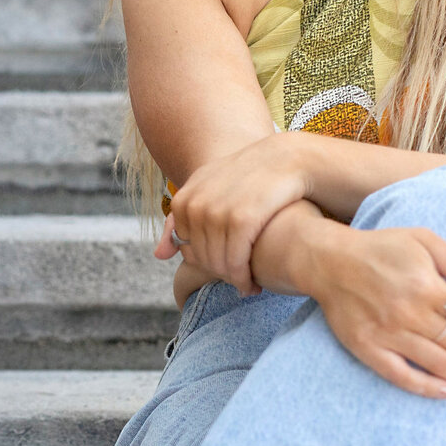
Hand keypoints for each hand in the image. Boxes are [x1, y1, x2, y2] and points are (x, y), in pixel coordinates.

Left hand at [154, 133, 310, 290]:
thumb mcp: (209, 193)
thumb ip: (181, 224)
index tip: (223, 270)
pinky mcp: (242, 219)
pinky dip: (243, 279)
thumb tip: (158, 257)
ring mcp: (216, 212)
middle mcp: (195, 206)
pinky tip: (254, 284)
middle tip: (238, 283)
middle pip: (201, 259)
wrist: (286, 159)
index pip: (186, 249)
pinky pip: (235, 262)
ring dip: (233, 281)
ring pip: (217, 264)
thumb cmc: (248, 181)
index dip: (206, 264)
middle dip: (220, 275)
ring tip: (247, 286)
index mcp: (184, 200)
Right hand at [301, 222, 445, 398]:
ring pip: (435, 362)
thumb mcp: (423, 239)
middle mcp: (408, 313)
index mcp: (425, 285)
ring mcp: (386, 333)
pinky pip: (399, 374)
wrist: (328, 261)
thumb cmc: (380, 248)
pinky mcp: (366, 347)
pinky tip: (444, 392)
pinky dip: (424, 387)